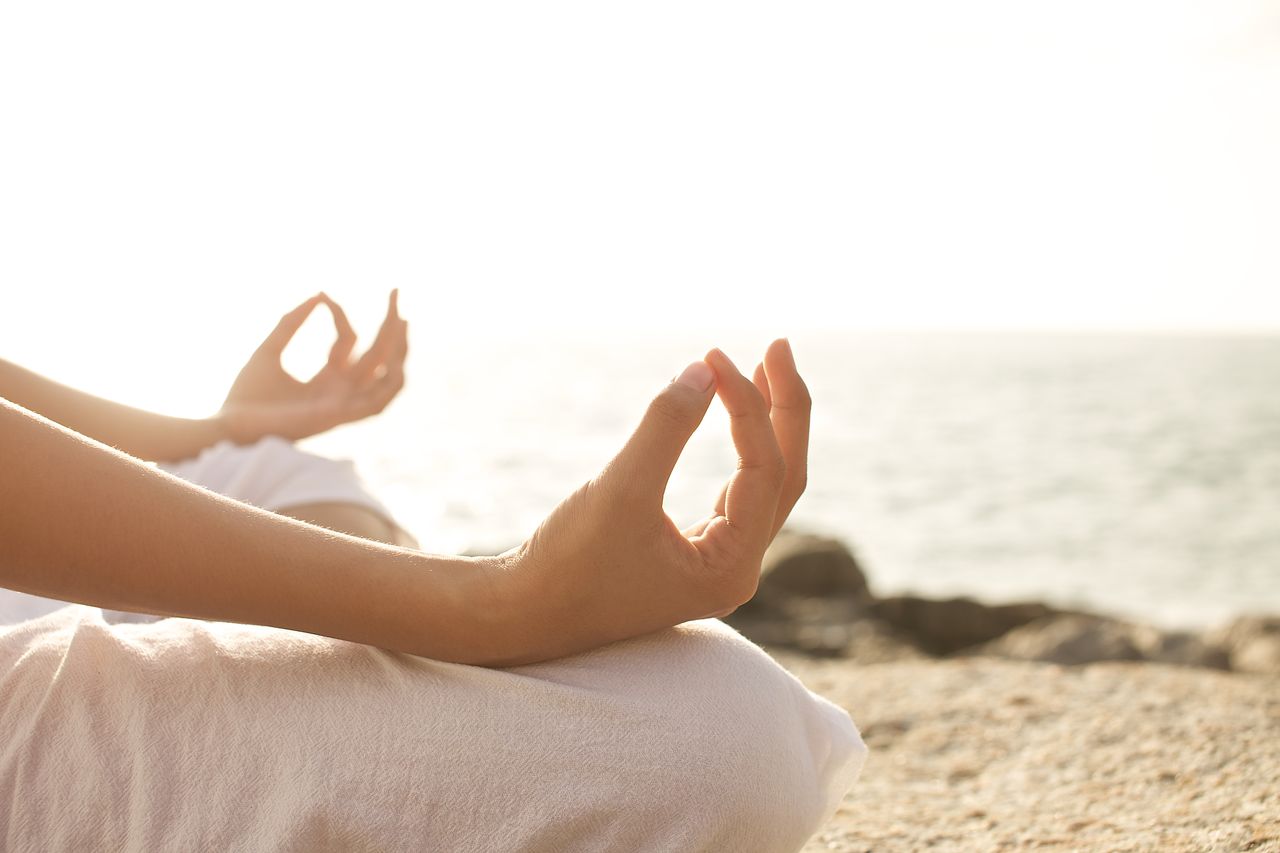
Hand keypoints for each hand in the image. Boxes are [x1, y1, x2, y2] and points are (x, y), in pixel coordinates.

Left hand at [218, 290, 408, 443]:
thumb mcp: (270, 349)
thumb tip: (319, 293)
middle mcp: (341, 391)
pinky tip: (391, 356)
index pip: (349, 341)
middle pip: (378, 356)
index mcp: (327, 378)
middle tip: (395, 291)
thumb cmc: (246, 394)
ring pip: (387, 378)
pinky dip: (390, 381)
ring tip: (402, 319)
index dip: (340, 314)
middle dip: (389, 324)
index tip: (324, 296)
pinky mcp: (340, 417)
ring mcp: (344, 404)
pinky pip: (379, 402)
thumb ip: (291, 322)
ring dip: (399, 350)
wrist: (230, 424)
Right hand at [488, 339, 809, 664]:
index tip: (713, 357)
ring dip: (766, 426)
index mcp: (731, 568)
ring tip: (760, 369)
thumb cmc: (568, 562)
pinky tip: (734, 416)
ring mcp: (717, 564)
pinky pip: (736, 494)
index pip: (765, 471)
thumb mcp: (619, 488)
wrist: (521, 614)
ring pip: (763, 485)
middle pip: (784, 477)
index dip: (748, 406)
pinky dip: (739, 450)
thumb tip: (703, 371)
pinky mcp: (692, 553)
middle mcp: (735, 570)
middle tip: (778, 345)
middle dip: (784, 410)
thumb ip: (665, 427)